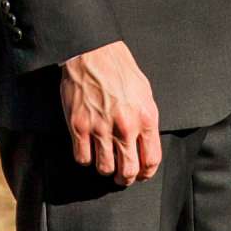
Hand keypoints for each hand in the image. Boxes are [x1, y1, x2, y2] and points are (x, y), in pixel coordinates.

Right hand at [60, 39, 161, 185]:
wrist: (93, 53)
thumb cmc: (120, 70)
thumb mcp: (145, 93)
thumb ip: (146, 120)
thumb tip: (146, 143)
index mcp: (145, 118)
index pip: (151, 160)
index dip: (146, 173)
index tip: (141, 174)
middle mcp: (125, 127)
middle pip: (128, 171)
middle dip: (126, 178)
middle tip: (121, 176)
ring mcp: (100, 128)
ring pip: (105, 169)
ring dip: (105, 169)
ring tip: (105, 162)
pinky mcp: (79, 126)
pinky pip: (82, 158)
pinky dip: (85, 159)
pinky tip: (88, 150)